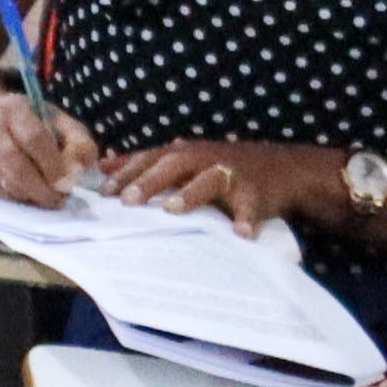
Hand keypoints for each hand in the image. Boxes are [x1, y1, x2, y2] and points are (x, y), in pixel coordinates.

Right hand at [0, 97, 110, 210]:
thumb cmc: (37, 123)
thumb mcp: (62, 122)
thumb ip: (79, 143)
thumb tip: (78, 172)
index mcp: (14, 109)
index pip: (33, 138)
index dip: (53, 164)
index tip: (68, 181)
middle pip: (16, 165)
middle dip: (42, 187)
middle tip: (61, 197)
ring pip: (7, 184)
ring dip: (34, 196)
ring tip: (52, 197)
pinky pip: (3, 195)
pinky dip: (24, 200)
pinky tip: (36, 194)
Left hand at [101, 139, 308, 234]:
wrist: (282, 168)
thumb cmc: (221, 166)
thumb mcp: (183, 159)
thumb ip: (146, 163)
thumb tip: (104, 165)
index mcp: (185, 153)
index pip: (150, 159)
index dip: (127, 173)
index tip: (103, 192)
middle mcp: (206, 159)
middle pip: (174, 165)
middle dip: (150, 181)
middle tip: (128, 200)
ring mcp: (233, 174)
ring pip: (210, 180)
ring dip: (191, 194)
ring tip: (172, 210)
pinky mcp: (257, 193)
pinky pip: (251, 207)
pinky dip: (247, 219)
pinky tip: (241, 233)